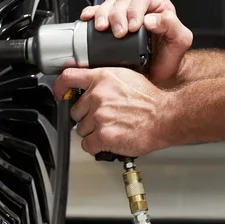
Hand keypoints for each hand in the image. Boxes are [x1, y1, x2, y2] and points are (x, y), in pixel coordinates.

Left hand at [52, 67, 173, 156]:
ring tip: (112, 127)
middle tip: (104, 118)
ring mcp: (99, 116)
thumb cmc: (150, 100)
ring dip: (93, 132)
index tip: (59, 93)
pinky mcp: (103, 135)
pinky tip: (109, 140)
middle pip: (75, 111)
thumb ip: (105, 81)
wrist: (165, 116)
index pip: (68, 78)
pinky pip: (87, 145)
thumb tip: (91, 87)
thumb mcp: (126, 77)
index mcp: (102, 77)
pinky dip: (96, 146)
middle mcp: (98, 95)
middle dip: (86, 117)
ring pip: (81, 129)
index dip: (59, 87)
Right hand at [81, 0, 192, 84]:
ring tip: (102, 28)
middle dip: (117, 15)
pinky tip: (88, 18)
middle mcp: (140, 8)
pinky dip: (92, 13)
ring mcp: (124, 15)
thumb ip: (172, 26)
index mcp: (158, 7)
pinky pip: (99, 12)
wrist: (160, 75)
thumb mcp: (180, 41)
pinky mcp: (111, 24)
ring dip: (103, 14)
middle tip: (118, 33)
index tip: (132, 27)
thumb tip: (151, 19)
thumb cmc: (170, 57)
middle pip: (123, 0)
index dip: (135, 10)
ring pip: (109, 4)